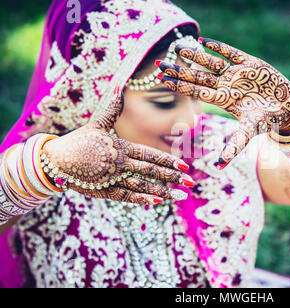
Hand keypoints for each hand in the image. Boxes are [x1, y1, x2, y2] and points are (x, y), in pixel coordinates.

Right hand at [42, 87, 193, 204]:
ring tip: (181, 196)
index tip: (184, 164)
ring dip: (163, 190)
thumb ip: (111, 110)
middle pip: (151, 170)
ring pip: (142, 185)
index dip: (168, 160)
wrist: (54, 160)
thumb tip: (119, 88)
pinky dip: (142, 199)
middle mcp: (120, 163)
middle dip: (173, 177)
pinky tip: (157, 201)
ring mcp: (112, 178)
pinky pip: (126, 196)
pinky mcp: (104, 190)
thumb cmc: (77, 141)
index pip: (149, 154)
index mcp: (120, 147)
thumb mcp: (96, 124)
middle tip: (191, 181)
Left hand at [157, 38, 289, 165]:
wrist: (286, 106)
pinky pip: (232, 53)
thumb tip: (220, 167)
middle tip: (160, 64)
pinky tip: (205, 40)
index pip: (197, 91)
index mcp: (223, 99)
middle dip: (180, 70)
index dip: (180, 85)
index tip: (161, 79)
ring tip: (178, 47)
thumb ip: (235, 146)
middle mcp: (226, 85)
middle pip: (199, 76)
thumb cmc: (266, 120)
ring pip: (212, 62)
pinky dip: (220, 47)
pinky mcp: (250, 63)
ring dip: (196, 55)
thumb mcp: (250, 132)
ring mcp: (237, 73)